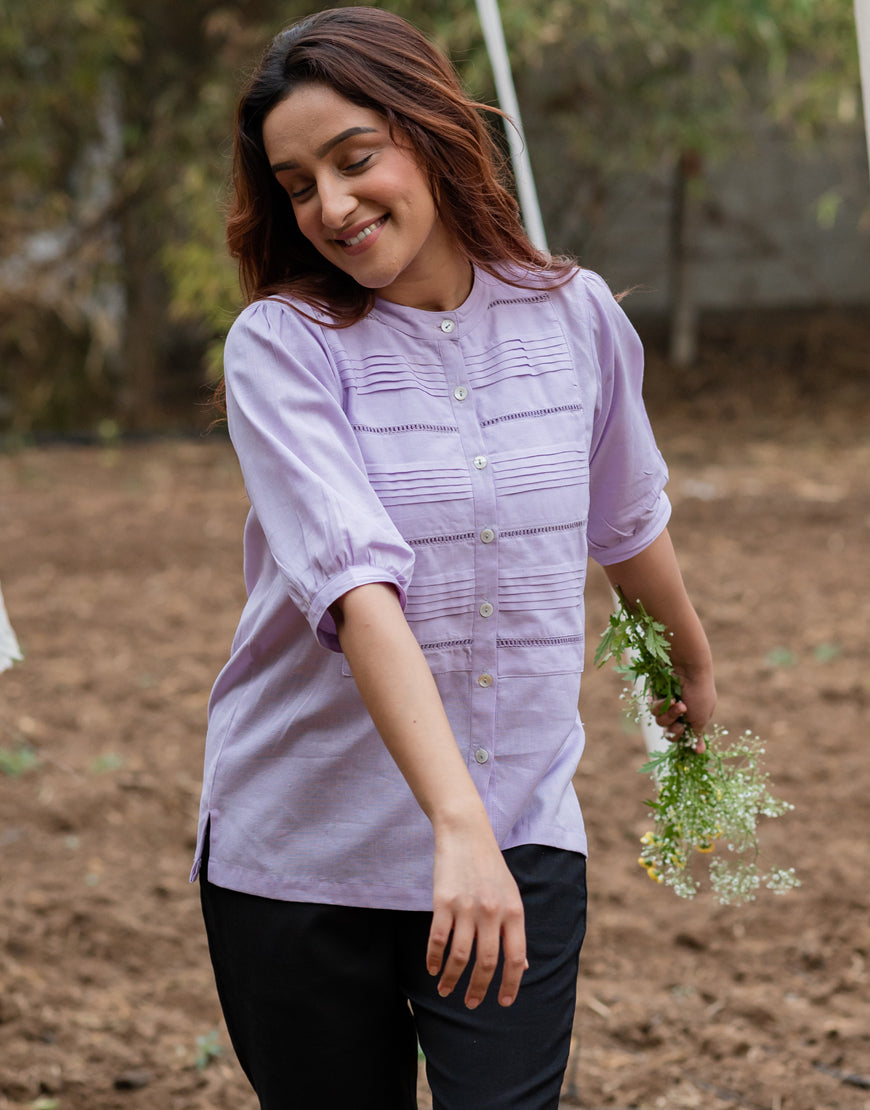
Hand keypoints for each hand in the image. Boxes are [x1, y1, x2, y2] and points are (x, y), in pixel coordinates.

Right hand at [426, 825, 526, 1009]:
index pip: (516, 957)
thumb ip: (514, 930)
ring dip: (452, 979)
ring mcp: (467, 906)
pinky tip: (433, 969)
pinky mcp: (443, 901)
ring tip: (446, 991)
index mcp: (514, 911)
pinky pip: (438, 939)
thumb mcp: (510, 894)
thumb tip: (523, 966)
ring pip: (460, 956)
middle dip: (478, 989)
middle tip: (470, 1003)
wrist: (465, 832)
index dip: (510, 984)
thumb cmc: (489, 866)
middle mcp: (492, 911)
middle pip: (487, 962)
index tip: (503, 1002)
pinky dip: (434, 959)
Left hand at [652, 667, 715, 752]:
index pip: (684, 736)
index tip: (690, 746)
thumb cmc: (699, 693)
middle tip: (681, 722)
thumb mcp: (701, 717)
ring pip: (660, 721)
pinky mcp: (655, 694)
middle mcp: (679, 711)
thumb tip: (699, 751)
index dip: (683, 740)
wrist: (689, 667)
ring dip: (669, 715)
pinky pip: (653, 708)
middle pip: (669, 732)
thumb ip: (696, 735)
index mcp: (694, 717)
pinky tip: (669, 699)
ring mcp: (667, 702)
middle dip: (675, 730)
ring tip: (678, 705)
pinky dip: (661, 706)